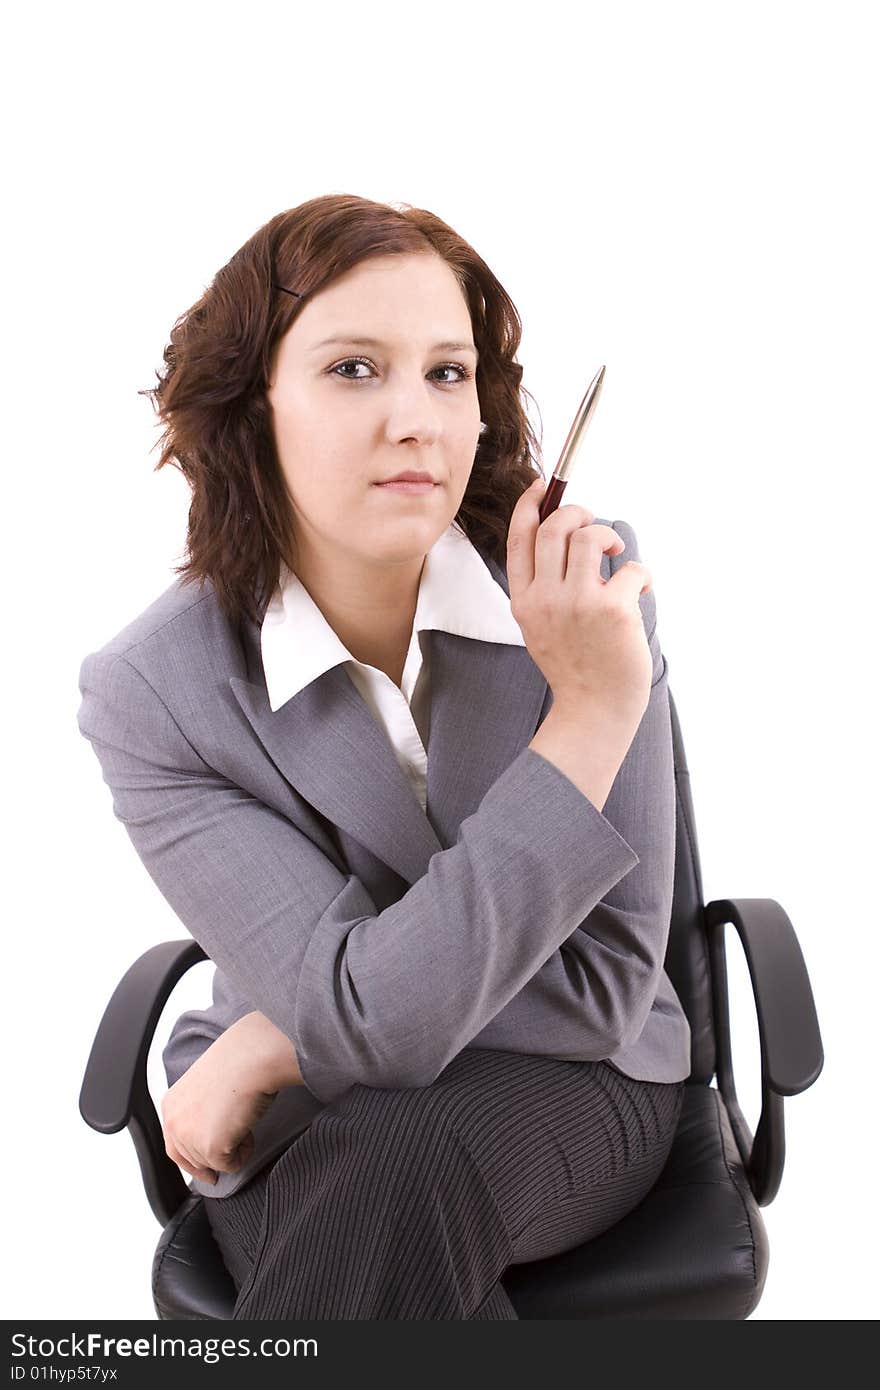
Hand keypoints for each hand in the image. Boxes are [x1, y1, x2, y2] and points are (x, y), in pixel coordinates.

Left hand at [161, 1013, 300, 1184]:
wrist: (251, 1059)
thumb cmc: (238, 1064)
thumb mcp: (206, 1089)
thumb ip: (199, 1112)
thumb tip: (211, 1133)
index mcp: (171, 1105)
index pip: (175, 1146)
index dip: (194, 1161)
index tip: (209, 1172)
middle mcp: (174, 1122)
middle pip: (193, 1160)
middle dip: (216, 1156)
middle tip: (236, 1141)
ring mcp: (189, 1137)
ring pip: (213, 1164)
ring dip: (233, 1149)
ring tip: (243, 1121)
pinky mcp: (210, 1148)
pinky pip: (230, 1166)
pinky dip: (244, 1153)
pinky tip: (248, 1129)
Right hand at [507, 479, 653, 719]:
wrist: (593, 710)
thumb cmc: (575, 666)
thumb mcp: (540, 625)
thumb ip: (543, 587)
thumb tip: (564, 537)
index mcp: (524, 601)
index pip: (519, 538)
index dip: (530, 504)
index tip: (542, 485)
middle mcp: (546, 599)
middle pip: (554, 527)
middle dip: (577, 512)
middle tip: (594, 525)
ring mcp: (578, 603)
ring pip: (591, 537)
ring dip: (610, 536)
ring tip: (617, 556)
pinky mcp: (612, 609)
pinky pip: (631, 569)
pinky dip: (641, 576)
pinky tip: (639, 593)